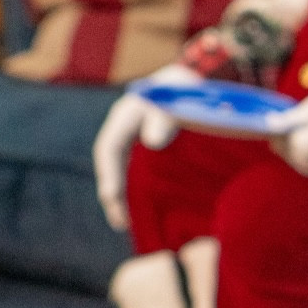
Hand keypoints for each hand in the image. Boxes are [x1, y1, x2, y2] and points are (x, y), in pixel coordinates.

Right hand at [92, 63, 190, 229]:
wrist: (197, 83)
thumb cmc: (186, 88)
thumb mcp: (177, 95)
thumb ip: (166, 116)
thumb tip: (154, 141)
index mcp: (127, 116)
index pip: (110, 148)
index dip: (110, 174)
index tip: (112, 197)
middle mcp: (126, 131)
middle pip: (112, 166)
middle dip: (114, 195)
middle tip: (121, 222)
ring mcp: (136, 143)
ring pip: (125, 174)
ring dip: (125, 198)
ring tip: (129, 224)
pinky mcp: (149, 154)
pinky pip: (140, 176)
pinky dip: (141, 193)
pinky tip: (149, 212)